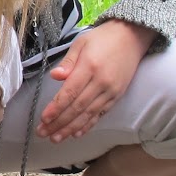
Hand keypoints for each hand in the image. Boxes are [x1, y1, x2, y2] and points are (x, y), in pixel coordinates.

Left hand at [36, 20, 154, 142]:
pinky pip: (100, 114)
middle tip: (43, 133)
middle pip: (77, 107)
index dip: (56, 108)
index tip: (44, 119)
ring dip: (70, 128)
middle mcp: (101, 82)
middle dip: (59, 122)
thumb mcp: (81, 43)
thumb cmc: (103, 38)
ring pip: (88, 114)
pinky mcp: (117, 96)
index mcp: (89, 67)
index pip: (70, 93)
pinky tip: (76, 134)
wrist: (131, 37)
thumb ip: (68, 62)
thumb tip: (55, 76)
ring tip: (56, 138)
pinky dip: (88, 125)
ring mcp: (110, 91)